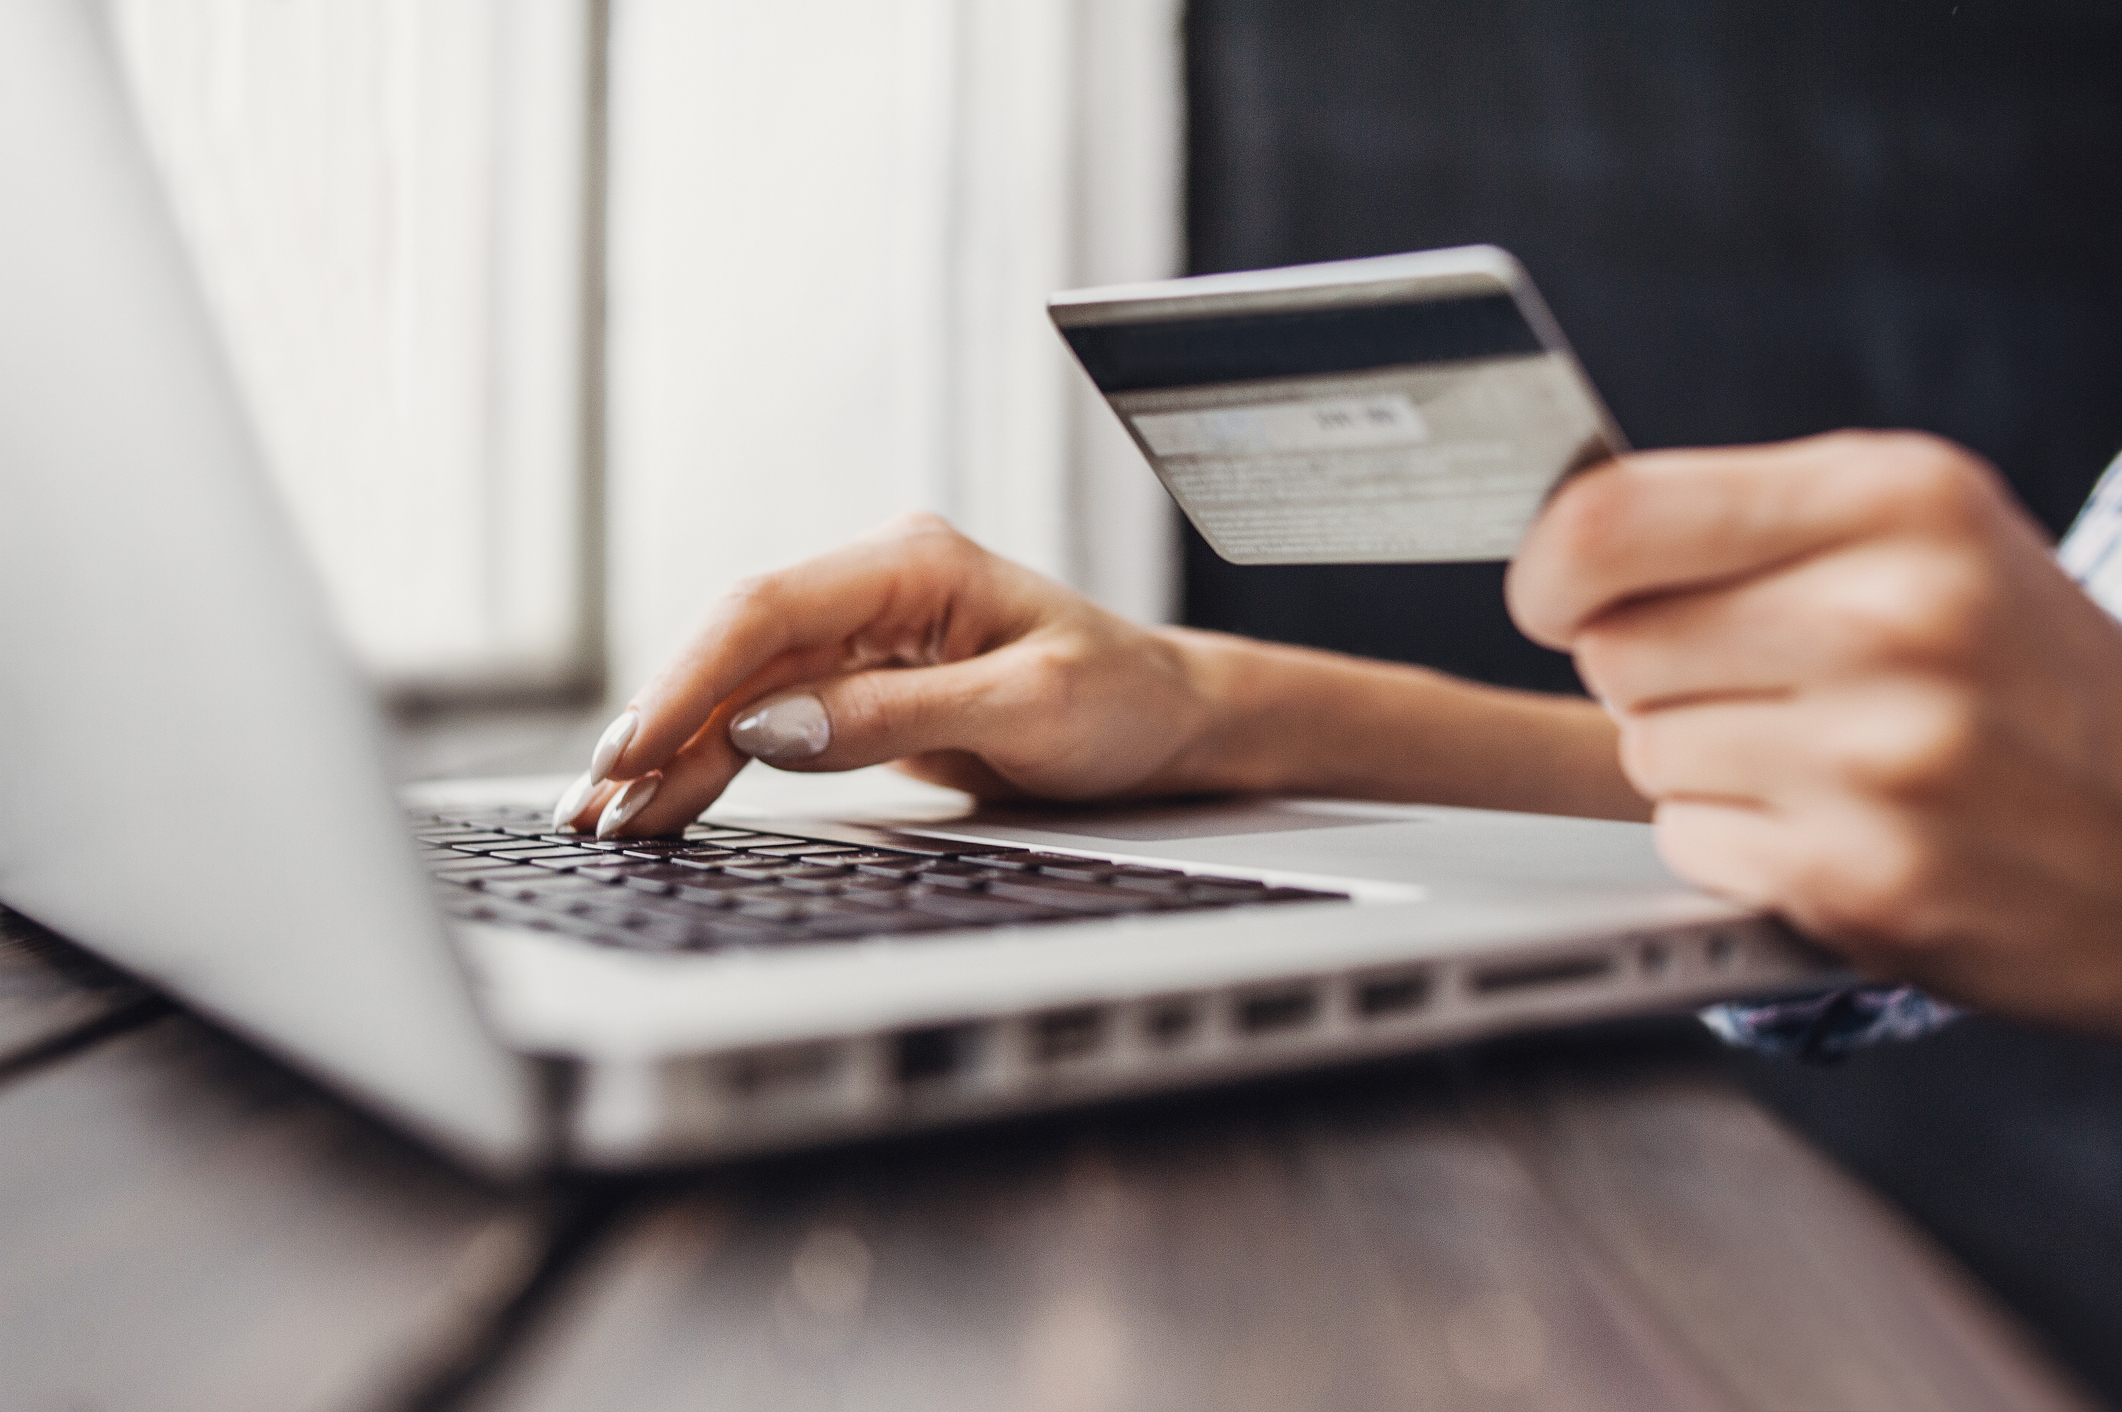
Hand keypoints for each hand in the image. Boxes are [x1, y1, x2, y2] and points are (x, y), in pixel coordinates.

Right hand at [554, 513, 1221, 837]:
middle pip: (737, 653)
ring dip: (674, 753)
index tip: (634, 748)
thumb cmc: (1123, 702)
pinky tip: (665, 802)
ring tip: (609, 822)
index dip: (689, 680)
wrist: (1169, 721)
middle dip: (660, 728)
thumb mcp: (1028, 710)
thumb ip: (897, 716)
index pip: (769, 611)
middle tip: (599, 810)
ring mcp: (864, 634)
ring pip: (740, 691)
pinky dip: (715, 760)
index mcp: (914, 563)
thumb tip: (769, 729)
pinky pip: (769, 719)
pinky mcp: (861, 684)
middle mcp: (876, 587)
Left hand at [1508, 431, 2121, 1029]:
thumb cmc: (2026, 671)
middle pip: (1612, 646)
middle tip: (1766, 680)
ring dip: (1700, 760)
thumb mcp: (1928, 535)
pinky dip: (1736, 842)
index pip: (1612, 519)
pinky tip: (1838, 824)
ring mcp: (1880, 759)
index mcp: (1900, 499)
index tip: (1556, 592)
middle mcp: (1892, 620)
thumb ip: (1746, 519)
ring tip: (1827, 753)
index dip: (1553, 568)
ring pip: (1643, 750)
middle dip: (1656, 669)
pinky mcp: (1863, 881)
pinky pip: (1686, 842)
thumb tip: (1559, 546)